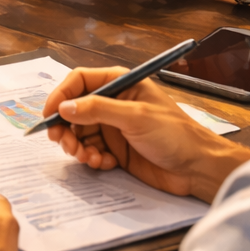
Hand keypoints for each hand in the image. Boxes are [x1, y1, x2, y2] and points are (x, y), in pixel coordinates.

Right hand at [42, 67, 249, 201]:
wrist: (199, 169)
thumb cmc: (175, 135)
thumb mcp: (135, 117)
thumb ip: (97, 110)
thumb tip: (64, 108)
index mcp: (119, 84)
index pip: (78, 81)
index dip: (60, 96)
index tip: (49, 116)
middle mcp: (113, 103)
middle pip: (74, 110)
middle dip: (65, 127)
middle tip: (63, 144)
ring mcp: (114, 127)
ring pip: (79, 132)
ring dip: (77, 145)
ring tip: (86, 157)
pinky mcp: (116, 149)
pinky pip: (91, 150)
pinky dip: (91, 158)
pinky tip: (102, 163)